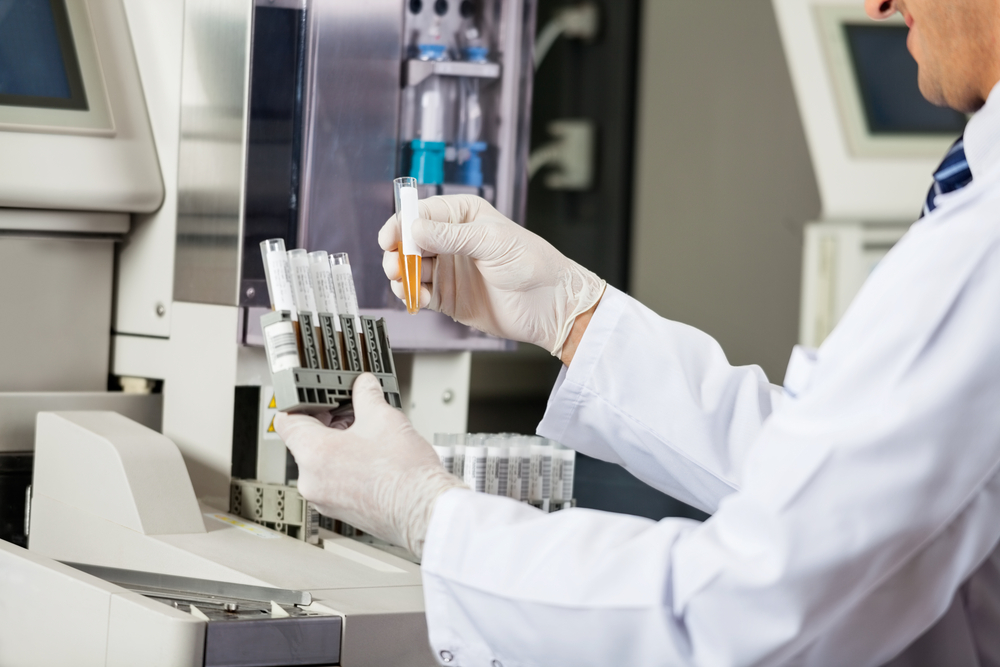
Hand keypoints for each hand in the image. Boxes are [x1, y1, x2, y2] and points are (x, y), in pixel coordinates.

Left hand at [274, 374, 465, 557]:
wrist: (424, 511)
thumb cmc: (404, 474)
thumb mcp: (384, 418)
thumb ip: (366, 395)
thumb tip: (364, 385)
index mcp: (314, 454)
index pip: (286, 421)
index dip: (300, 403)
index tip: (315, 397)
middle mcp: (312, 481)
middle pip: (305, 442)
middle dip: (328, 423)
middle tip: (352, 411)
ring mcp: (325, 499)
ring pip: (321, 463)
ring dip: (339, 446)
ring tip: (368, 436)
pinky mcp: (340, 510)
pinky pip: (333, 481)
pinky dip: (346, 467)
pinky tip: (372, 458)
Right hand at [379, 194, 605, 357]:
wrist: (550, 304)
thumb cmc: (531, 263)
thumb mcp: (491, 241)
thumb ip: (450, 236)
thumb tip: (414, 229)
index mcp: (463, 216)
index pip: (422, 213)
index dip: (402, 223)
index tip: (391, 237)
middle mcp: (451, 240)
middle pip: (409, 241)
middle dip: (397, 251)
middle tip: (397, 262)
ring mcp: (448, 268)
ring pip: (409, 268)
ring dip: (402, 274)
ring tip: (406, 281)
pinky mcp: (447, 296)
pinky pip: (419, 293)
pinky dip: (412, 295)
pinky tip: (417, 297)